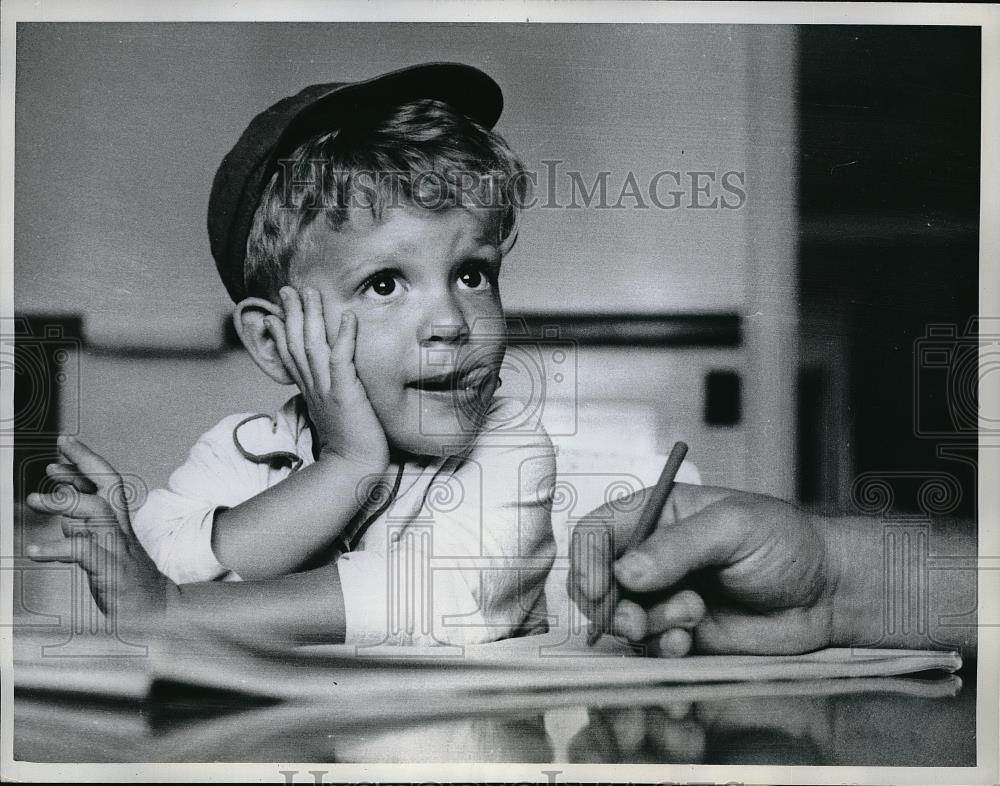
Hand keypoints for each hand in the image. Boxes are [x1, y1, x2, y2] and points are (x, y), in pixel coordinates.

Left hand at [25, 436, 174, 624]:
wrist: (157, 611)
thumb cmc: (127, 580)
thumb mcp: (105, 548)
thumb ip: (86, 528)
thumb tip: (64, 510)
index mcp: (119, 521)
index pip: (105, 482)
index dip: (85, 460)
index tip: (64, 444)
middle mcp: (120, 529)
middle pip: (108, 487)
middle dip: (83, 466)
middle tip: (52, 460)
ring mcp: (118, 548)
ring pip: (98, 513)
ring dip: (65, 502)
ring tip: (32, 499)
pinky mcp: (111, 570)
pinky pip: (84, 553)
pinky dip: (57, 549)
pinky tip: (33, 550)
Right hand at [270, 286, 388, 468]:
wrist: (354, 468)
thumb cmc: (350, 444)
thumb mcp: (332, 414)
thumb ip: (326, 397)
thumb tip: (328, 387)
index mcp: (310, 391)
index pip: (291, 356)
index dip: (282, 332)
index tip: (275, 312)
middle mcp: (314, 386)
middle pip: (296, 343)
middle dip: (292, 314)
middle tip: (288, 290)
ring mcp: (327, 389)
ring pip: (313, 345)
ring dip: (311, 316)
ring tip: (310, 292)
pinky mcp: (345, 393)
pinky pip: (342, 359)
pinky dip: (344, 336)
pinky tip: (348, 316)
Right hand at [568, 484, 838, 654]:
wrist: (827, 593)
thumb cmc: (786, 543)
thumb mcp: (734, 527)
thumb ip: (678, 546)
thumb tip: (626, 570)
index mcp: (656, 514)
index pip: (597, 532)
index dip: (586, 560)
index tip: (596, 590)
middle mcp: (651, 555)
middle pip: (598, 581)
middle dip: (611, 605)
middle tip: (636, 620)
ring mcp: (663, 596)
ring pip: (621, 619)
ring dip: (647, 626)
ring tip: (691, 619)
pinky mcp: (679, 633)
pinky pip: (649, 648)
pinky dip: (661, 650)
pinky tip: (688, 645)